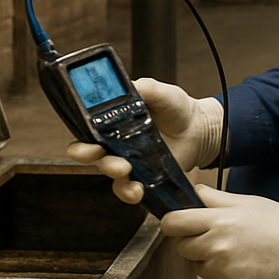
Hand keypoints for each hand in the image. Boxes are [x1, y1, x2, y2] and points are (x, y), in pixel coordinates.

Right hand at [66, 78, 222, 205]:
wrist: (198, 129)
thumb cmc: (176, 108)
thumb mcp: (162, 92)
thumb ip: (145, 88)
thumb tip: (129, 85)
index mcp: (113, 120)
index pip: (86, 127)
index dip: (80, 130)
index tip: (84, 133)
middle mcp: (115, 142)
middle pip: (90, 152)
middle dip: (87, 154)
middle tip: (98, 152)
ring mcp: (128, 161)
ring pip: (108, 172)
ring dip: (111, 171)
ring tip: (125, 168)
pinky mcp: (142, 177)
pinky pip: (128, 189)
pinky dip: (129, 192)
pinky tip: (138, 190)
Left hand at [160, 184, 278, 278]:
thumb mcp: (247, 202)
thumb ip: (215, 199)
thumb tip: (193, 191)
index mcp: (219, 220)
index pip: (173, 224)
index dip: (172, 224)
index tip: (178, 226)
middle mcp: (217, 247)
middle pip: (181, 248)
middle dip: (192, 243)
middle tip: (217, 240)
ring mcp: (223, 273)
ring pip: (198, 269)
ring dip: (210, 264)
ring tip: (239, 255)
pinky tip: (242, 272)